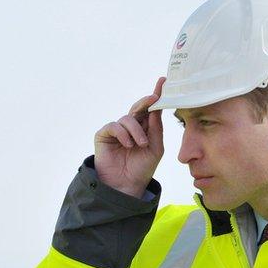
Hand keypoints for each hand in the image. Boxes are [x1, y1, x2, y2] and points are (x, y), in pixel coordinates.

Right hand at [93, 77, 164, 197]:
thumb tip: (156, 108)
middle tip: (154, 97)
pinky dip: (123, 134)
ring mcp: (117, 131)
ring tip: (140, 145)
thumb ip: (156, 128)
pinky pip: (114, 126)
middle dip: (146, 101)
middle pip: (138, 107)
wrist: (126, 186)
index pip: (150, 109)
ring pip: (128, 119)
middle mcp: (131, 127)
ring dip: (136, 131)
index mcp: (145, 128)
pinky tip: (128, 145)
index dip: (156, 95)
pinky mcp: (104, 135)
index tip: (163, 81)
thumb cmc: (142, 169)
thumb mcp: (156, 148)